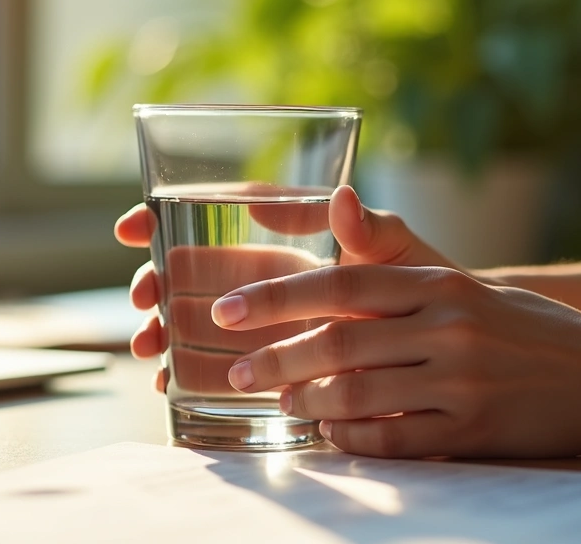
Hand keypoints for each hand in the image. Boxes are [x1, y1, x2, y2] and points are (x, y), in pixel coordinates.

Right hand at [114, 185, 465, 390]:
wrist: (450, 351)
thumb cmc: (424, 292)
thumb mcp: (400, 256)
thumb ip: (369, 230)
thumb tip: (342, 196)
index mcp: (291, 237)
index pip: (215, 215)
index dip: (164, 216)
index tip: (130, 226)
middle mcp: (269, 276)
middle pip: (192, 270)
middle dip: (155, 280)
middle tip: (140, 296)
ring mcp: (265, 322)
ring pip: (193, 318)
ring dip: (161, 328)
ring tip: (147, 344)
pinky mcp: (270, 364)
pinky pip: (215, 365)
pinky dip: (186, 372)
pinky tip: (168, 383)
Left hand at [212, 265, 580, 458]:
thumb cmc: (524, 328)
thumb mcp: (464, 283)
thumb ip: (396, 262)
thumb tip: (336, 208)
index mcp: (439, 283)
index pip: (341, 281)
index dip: (277, 297)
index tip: (226, 310)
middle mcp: (447, 326)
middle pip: (339, 339)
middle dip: (275, 357)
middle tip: (235, 369)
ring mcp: (460, 381)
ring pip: (358, 393)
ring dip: (307, 401)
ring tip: (279, 402)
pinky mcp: (473, 430)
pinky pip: (392, 439)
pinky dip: (351, 440)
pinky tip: (329, 435)